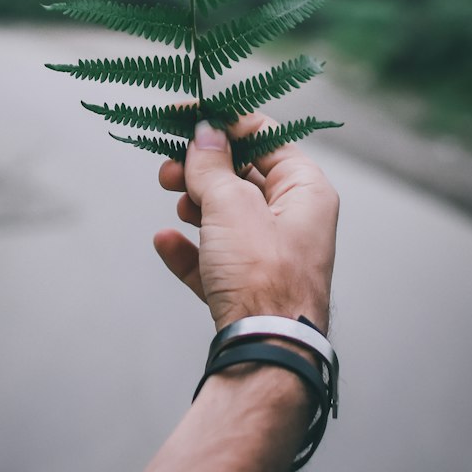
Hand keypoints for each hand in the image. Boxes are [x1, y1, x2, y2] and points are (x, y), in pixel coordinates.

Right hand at [154, 111, 338, 333]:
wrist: (265, 355)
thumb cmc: (261, 275)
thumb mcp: (231, 206)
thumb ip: (213, 165)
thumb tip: (204, 131)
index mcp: (305, 192)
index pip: (266, 137)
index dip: (224, 123)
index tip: (185, 115)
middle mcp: (293, 221)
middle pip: (242, 177)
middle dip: (202, 168)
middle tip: (167, 166)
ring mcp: (270, 257)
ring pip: (226, 216)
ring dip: (194, 204)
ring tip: (174, 201)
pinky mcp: (247, 289)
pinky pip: (214, 259)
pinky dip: (189, 249)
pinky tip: (165, 242)